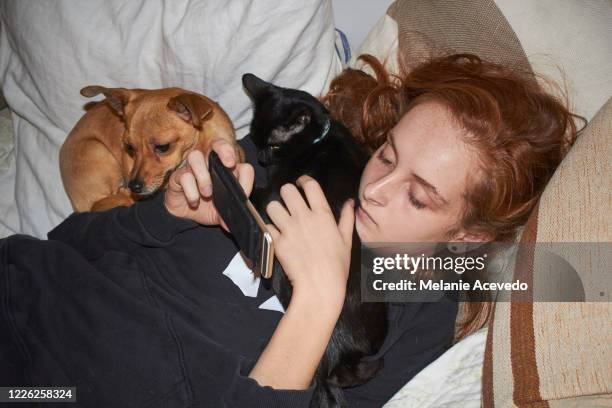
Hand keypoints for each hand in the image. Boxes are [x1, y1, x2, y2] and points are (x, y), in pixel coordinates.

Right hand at [164, 139, 253, 231]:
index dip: (237, 161)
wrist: (190, 217)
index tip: (235, 167)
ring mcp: (192, 168)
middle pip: (216, 144)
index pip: (235, 155)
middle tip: (229, 164)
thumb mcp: (228, 209)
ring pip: (195, 156)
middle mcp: (209, 163)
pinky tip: (194, 201)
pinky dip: (190, 190)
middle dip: (224, 150)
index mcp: (225, 168)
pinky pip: (183, 176)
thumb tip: (245, 205)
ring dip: (203, 175)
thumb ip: (237, 205)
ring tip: (207, 193)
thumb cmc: (210, 208)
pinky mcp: (178, 177)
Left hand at [265, 175, 354, 307]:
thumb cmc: (337, 266)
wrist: (320, 286)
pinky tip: (275, 234)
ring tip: (279, 218)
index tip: (301, 185)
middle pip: (287, 190)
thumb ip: (346, 219)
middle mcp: (304, 217)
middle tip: (289, 202)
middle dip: (287, 193)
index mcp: (323, 214)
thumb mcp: (346, 240)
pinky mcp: (277, 241)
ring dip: (275, 210)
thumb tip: (350, 203)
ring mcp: (289, 229)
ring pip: (272, 206)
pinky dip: (269, 229)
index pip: (310, 185)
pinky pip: (266, 226)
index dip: (303, 181)